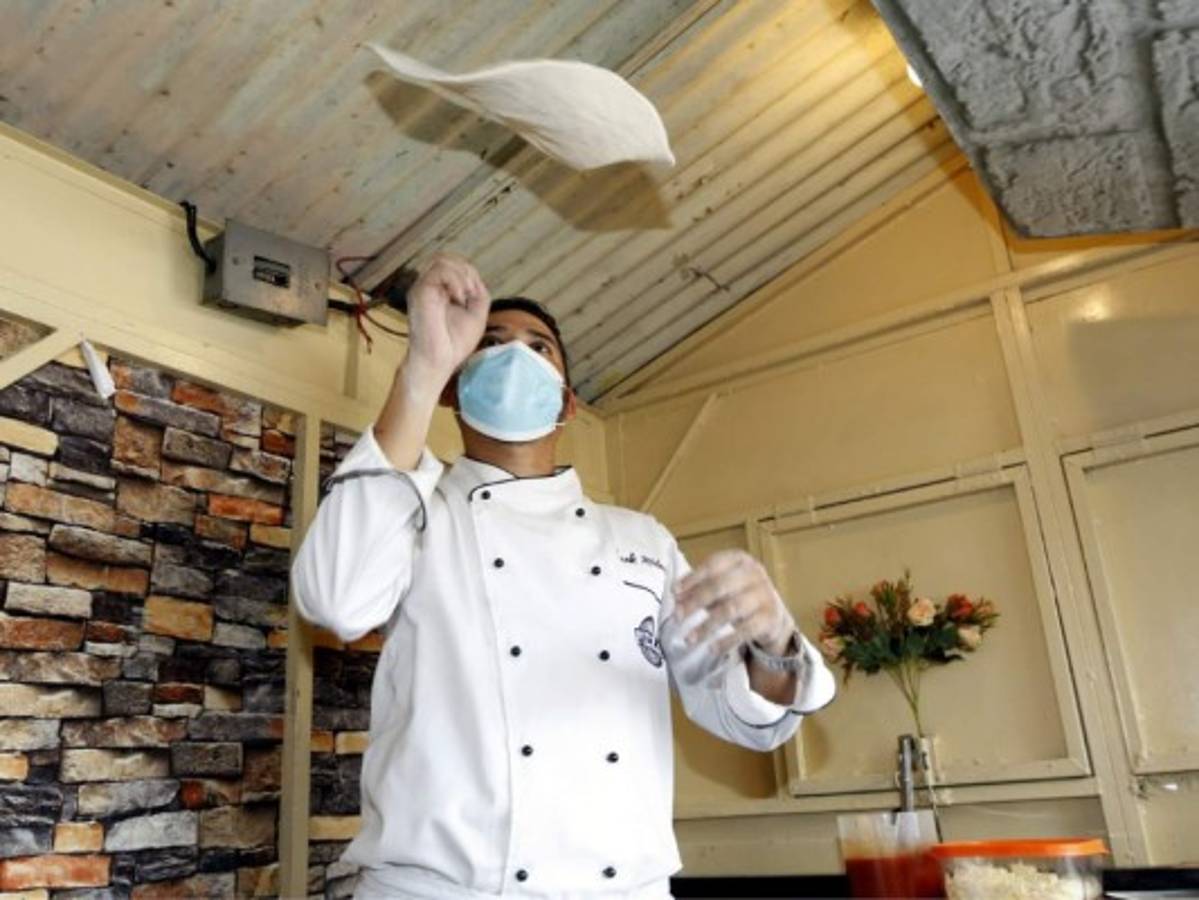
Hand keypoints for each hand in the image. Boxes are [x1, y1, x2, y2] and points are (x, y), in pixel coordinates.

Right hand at [404, 253, 489, 388]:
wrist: (438, 361)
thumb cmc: (453, 344)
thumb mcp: (476, 314)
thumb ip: (478, 294)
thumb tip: (475, 279)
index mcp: (438, 290)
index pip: (452, 264)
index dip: (468, 273)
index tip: (474, 295)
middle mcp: (428, 286)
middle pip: (445, 257)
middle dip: (466, 270)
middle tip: (472, 293)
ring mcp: (422, 288)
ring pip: (441, 260)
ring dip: (462, 275)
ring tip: (466, 296)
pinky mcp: (420, 292)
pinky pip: (439, 271)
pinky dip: (455, 280)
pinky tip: (459, 297)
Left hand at [672, 550, 795, 656]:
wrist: (773, 616)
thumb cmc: (739, 595)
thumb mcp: (721, 586)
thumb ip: (700, 587)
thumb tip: (676, 595)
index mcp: (740, 559)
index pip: (713, 565)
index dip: (692, 579)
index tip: (674, 593)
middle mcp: (754, 573)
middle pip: (720, 586)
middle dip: (695, 601)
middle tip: (677, 616)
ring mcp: (764, 595)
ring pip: (731, 609)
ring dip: (707, 626)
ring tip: (690, 639)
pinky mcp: (770, 618)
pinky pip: (745, 631)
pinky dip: (726, 641)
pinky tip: (712, 649)